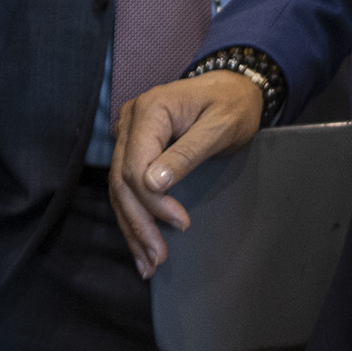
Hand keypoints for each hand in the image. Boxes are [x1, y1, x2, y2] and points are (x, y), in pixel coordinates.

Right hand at [108, 73, 263, 278]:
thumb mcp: (221, 127)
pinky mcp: (133, 147)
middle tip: (157, 258)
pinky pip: (126, 184)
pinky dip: (133, 214)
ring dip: (132, 227)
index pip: (136, 165)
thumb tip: (153, 184)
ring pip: (119, 188)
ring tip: (148, 262)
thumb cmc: (232, 105)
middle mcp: (130, 120)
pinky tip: (140, 241)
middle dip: (139, 223)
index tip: (180, 223)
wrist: (232, 88)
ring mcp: (128, 133)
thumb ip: (187, 153)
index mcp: (150, 110)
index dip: (153, 201)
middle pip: (122, 180)